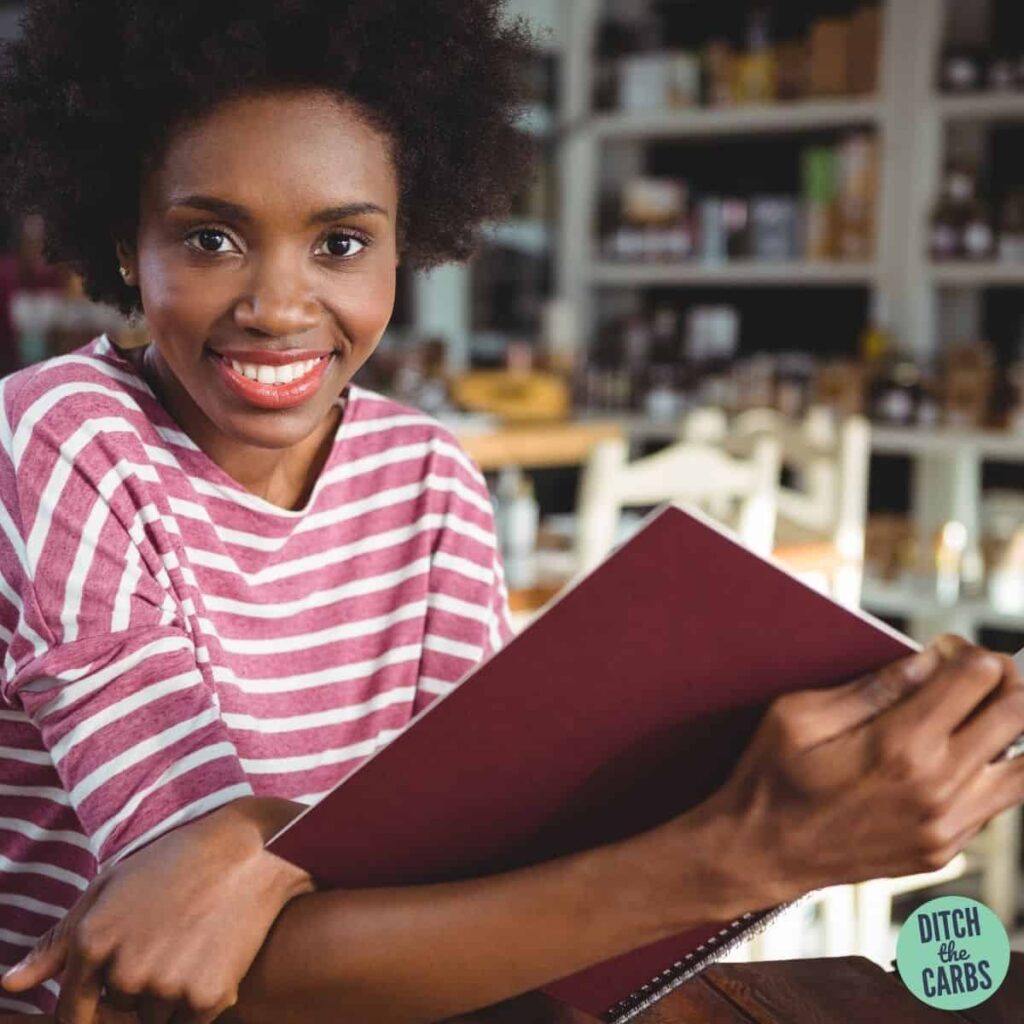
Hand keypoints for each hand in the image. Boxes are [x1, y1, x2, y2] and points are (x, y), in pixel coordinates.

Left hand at [0, 797, 312, 1023]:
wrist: (254, 851)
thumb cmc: (179, 861)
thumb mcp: (112, 885)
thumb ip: (58, 940)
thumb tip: (9, 986)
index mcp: (93, 941)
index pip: (72, 1012)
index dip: (93, 1005)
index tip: (116, 990)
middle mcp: (123, 970)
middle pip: (118, 1014)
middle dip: (136, 993)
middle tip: (170, 946)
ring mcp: (165, 986)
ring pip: (156, 1018)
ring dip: (170, 998)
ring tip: (195, 944)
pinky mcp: (206, 997)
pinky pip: (192, 1021)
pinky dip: (202, 999)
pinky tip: (215, 955)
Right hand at [701, 639, 1023, 908]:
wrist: (761, 853)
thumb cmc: (771, 779)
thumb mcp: (800, 714)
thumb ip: (871, 687)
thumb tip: (927, 661)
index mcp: (898, 745)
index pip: (977, 677)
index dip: (966, 651)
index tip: (944, 650)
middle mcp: (936, 787)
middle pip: (1016, 712)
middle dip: (1002, 677)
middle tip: (972, 672)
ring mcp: (946, 824)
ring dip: (1008, 727)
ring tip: (975, 712)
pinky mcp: (944, 848)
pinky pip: (996, 801)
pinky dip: (988, 769)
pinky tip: (950, 755)